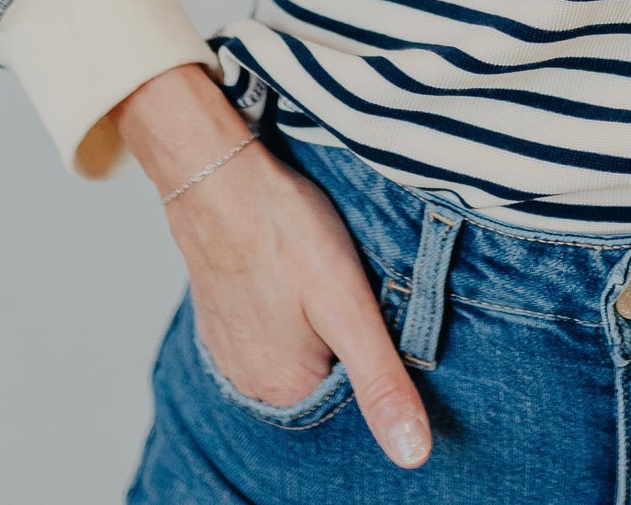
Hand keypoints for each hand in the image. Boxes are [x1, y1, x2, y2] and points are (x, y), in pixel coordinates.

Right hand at [114, 65, 430, 468]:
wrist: (216, 173)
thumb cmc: (285, 230)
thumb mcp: (349, 304)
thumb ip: (381, 380)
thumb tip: (414, 456)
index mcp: (285, 389)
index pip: (354, 394)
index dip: (375, 348)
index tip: (375, 305)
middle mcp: (250, 382)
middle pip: (324, 370)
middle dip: (345, 335)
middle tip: (349, 280)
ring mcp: (229, 348)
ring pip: (297, 346)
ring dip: (317, 318)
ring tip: (321, 272)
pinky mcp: (220, 314)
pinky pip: (269, 325)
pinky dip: (288, 304)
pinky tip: (294, 269)